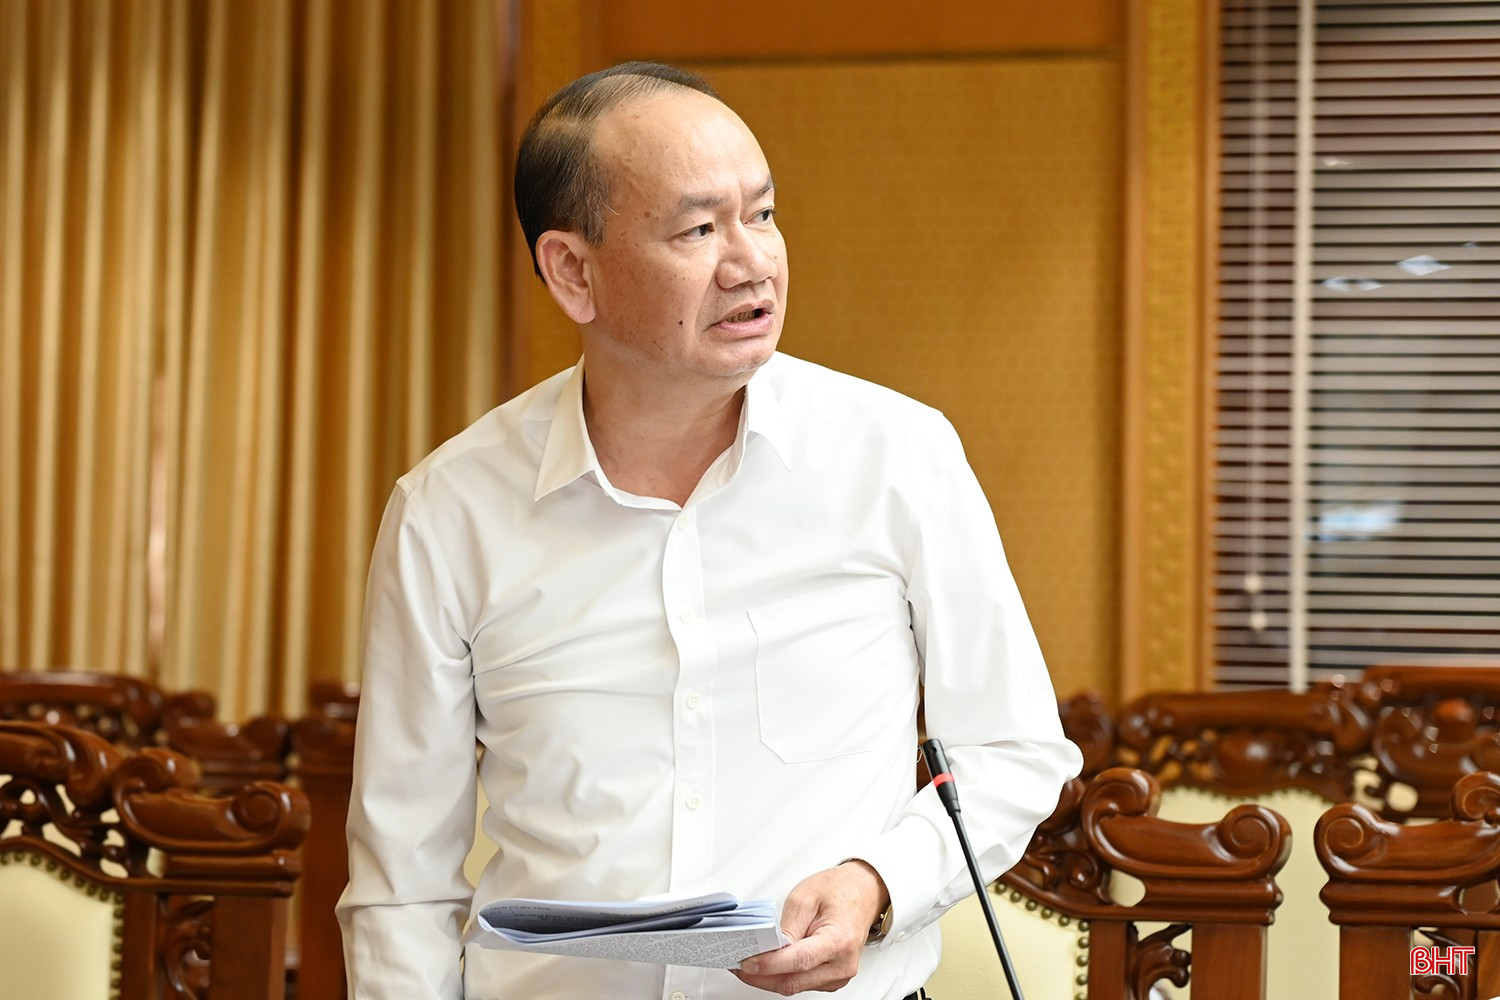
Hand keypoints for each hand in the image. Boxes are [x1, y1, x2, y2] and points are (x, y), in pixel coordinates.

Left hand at [733, 860, 889, 995]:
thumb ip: (787, 925)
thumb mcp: (806, 896)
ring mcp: (838, 976)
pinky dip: (782, 977)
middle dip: (761, 976)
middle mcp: (842, 964)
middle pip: (793, 981)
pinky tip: (768, 966)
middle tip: (737, 965)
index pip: (800, 960)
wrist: (863, 894)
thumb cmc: (839, 891)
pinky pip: (801, 984)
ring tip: (748, 964)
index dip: (770, 964)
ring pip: (794, 986)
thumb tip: (767, 947)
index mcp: (839, 940)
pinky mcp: (831, 980)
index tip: (747, 962)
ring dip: (769, 978)